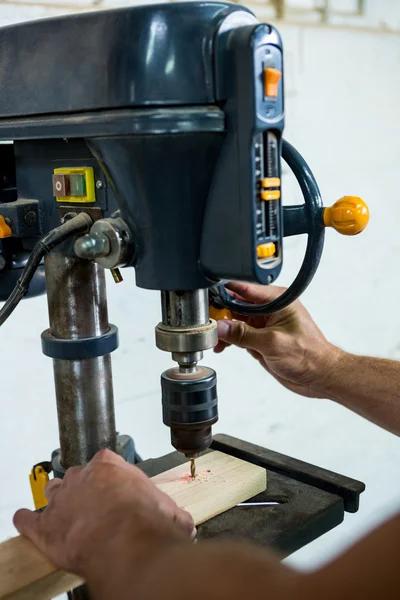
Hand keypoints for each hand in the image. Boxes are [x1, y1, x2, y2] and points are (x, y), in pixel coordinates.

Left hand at [13, 450, 193, 579]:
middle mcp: (82, 477)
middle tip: (92, 503)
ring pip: (53, 492)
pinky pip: (28, 519)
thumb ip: (172, 514)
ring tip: (62, 509)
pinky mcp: (45, 526)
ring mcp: (62, 500)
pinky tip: (24, 520)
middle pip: (77, 475)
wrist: (125, 541)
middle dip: (83, 487)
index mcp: (110, 466)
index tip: (114, 488)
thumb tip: (184, 524)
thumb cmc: (145, 521)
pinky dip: (25, 520)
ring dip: (57, 500)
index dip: (109, 477)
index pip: (106, 462)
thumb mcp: (169, 511)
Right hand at [214, 282, 341, 397]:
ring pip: (234, 320)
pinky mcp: (260, 338)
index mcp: (277, 300)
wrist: (319, 376)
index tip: (207, 293)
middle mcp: (269, 309)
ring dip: (222, 329)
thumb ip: (244, 335)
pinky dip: (228, 339)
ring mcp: (263, 324)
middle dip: (220, 313)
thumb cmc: (309, 355)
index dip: (225, 290)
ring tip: (212, 338)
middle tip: (207, 323)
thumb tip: (221, 327)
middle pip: (236, 304)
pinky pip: (238, 334)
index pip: (245, 289)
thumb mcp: (272, 343)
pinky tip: (221, 346)